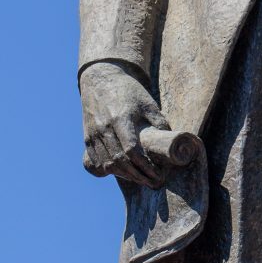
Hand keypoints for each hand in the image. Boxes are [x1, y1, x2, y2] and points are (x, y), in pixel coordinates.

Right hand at [80, 61, 170, 185]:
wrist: (100, 80)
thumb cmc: (127, 91)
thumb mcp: (147, 102)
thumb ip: (159, 122)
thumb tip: (174, 142)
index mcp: (120, 118)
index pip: (132, 150)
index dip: (145, 166)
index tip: (157, 174)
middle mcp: (104, 128)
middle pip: (119, 161)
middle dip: (138, 176)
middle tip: (152, 182)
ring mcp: (93, 134)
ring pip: (107, 164)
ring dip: (124, 176)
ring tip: (140, 179)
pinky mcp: (87, 138)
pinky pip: (95, 162)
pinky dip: (107, 171)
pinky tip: (120, 173)